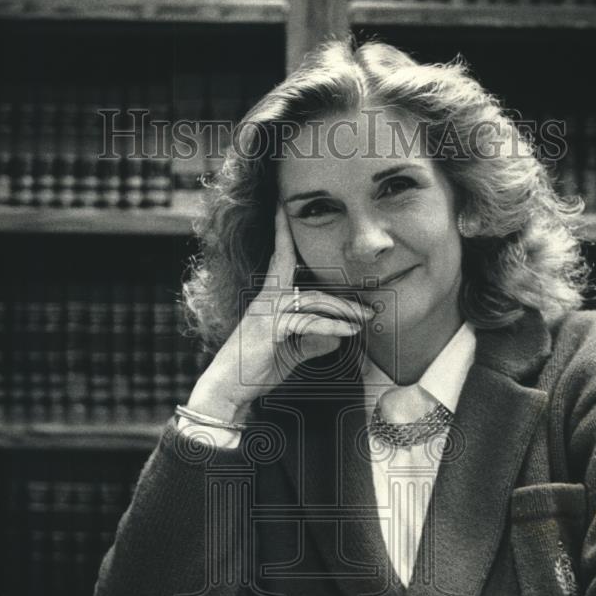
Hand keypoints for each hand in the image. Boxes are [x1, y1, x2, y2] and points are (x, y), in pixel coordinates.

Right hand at [186, 202, 373, 422]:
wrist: (227, 389)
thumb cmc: (255, 368)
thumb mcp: (289, 352)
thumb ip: (312, 342)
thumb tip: (336, 340)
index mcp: (269, 298)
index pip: (280, 258)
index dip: (283, 232)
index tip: (283, 206)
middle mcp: (267, 299)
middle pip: (305, 279)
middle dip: (339, 289)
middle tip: (369, 302)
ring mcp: (267, 313)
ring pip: (313, 301)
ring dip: (344, 310)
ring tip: (367, 319)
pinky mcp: (270, 330)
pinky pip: (307, 322)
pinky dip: (331, 327)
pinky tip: (349, 334)